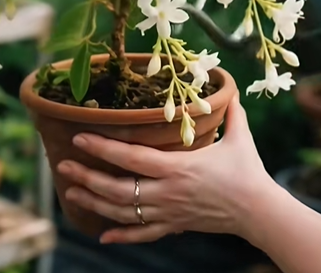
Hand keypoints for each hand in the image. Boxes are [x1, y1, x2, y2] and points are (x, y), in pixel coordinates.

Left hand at [58, 96, 277, 245]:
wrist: (259, 212)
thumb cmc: (248, 171)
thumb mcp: (240, 136)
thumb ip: (230, 109)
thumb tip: (229, 84)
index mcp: (178, 167)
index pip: (132, 157)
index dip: (103, 148)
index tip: (80, 138)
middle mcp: (167, 192)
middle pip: (117, 188)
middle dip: (87, 176)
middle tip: (62, 165)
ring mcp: (168, 213)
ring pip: (122, 212)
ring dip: (94, 203)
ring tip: (71, 191)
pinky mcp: (175, 226)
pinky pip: (142, 234)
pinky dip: (121, 236)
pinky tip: (102, 236)